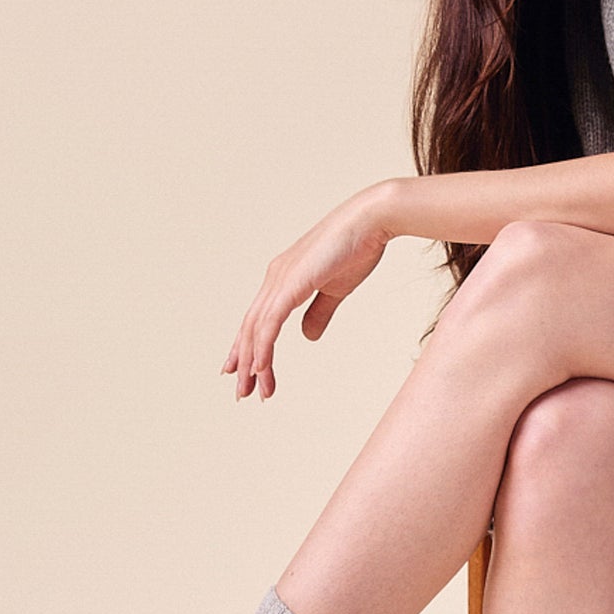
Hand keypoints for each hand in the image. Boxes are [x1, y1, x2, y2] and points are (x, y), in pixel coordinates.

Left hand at [222, 188, 393, 399]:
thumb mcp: (335, 290)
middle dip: (244, 362)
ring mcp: (280, 280)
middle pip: (250, 327)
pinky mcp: (291, 284)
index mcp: (283, 278)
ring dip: (253, 363)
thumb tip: (307, 337)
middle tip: (242, 392)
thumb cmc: (357, 248)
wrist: (371, 221)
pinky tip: (259, 368)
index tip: (245, 371)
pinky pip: (270, 323)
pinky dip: (262, 347)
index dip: (249, 346)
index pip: (258, 319)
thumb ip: (319, 313)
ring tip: (253, 391)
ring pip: (256, 330)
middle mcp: (275, 278)